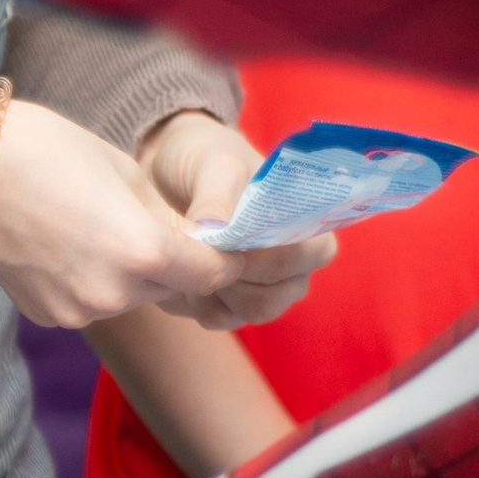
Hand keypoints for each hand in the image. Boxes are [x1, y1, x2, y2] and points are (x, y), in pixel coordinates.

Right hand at [0, 103, 326, 333]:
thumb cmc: (45, 150)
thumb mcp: (127, 173)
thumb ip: (169, 219)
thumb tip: (203, 243)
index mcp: (142, 251)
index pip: (214, 273)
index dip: (225, 255)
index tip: (224, 241)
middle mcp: (113, 293)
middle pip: (172, 288)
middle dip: (173, 262)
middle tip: (150, 222)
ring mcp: (78, 311)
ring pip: (131, 297)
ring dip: (132, 273)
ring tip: (97, 226)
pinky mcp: (49, 316)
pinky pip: (92, 302)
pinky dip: (93, 280)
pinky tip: (65, 244)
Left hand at [137, 109, 336, 329]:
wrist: (169, 171)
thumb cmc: (206, 159)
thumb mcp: (213, 163)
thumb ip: (219, 194)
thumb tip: (215, 229)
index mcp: (309, 226)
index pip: (305, 258)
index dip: (261, 255)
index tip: (225, 234)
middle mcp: (294, 265)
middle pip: (273, 298)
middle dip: (229, 276)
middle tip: (199, 245)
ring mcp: (264, 289)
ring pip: (245, 314)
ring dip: (211, 289)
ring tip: (188, 253)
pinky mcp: (230, 304)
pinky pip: (216, 318)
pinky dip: (193, 297)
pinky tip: (179, 266)